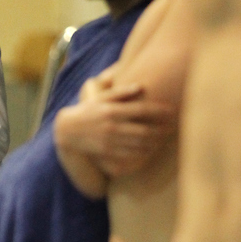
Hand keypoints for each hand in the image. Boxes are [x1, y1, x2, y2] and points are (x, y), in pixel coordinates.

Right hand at [54, 88, 176, 176]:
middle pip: (145, 130)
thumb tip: (141, 87)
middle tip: (173, 128)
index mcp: (113, 110)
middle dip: (161, 130)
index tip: (173, 111)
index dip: (160, 111)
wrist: (67, 130)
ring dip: (155, 143)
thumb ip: (121, 92)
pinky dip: (143, 153)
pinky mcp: (107, 152)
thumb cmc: (87, 111)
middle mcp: (113, 126)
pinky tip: (150, 149)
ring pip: (139, 144)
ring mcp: (110, 141)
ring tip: (164, 139)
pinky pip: (130, 154)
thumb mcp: (101, 98)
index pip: (142, 109)